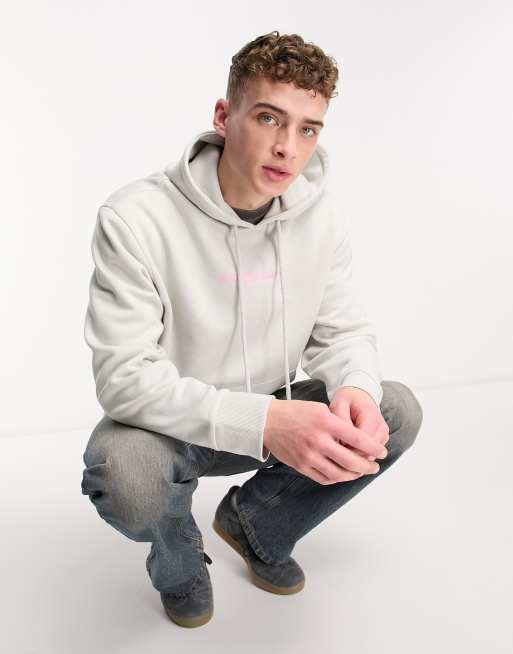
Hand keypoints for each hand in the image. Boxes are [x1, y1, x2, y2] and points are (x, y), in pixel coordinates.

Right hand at [263, 398, 386, 484]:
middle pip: (351, 461)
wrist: (267, 422)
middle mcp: (318, 440)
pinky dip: (336, 479)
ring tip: (361, 473)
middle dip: (368, 466)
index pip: (357, 439)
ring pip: (338, 474)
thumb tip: (359, 440)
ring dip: (354, 476)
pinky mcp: (300, 465)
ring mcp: (308, 455)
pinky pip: (323, 478)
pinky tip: (343, 475)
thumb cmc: (294, 412)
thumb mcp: (319, 408)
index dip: (374, 448)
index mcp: (325, 422)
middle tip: (375, 466)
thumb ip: (339, 423)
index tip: (382, 452)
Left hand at [329, 386, 388, 462]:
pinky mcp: (382, 441)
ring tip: (340, 448)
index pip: (362, 440)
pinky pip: (371, 455)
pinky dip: (359, 455)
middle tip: (334, 450)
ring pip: (370, 456)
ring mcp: (383, 435)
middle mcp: (381, 427)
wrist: (360, 397)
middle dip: (350, 455)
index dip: (346, 447)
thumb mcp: (339, 404)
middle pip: (368, 451)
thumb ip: (340, 420)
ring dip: (355, 456)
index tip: (332, 444)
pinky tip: (347, 449)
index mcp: (371, 415)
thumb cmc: (347, 400)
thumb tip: (341, 441)